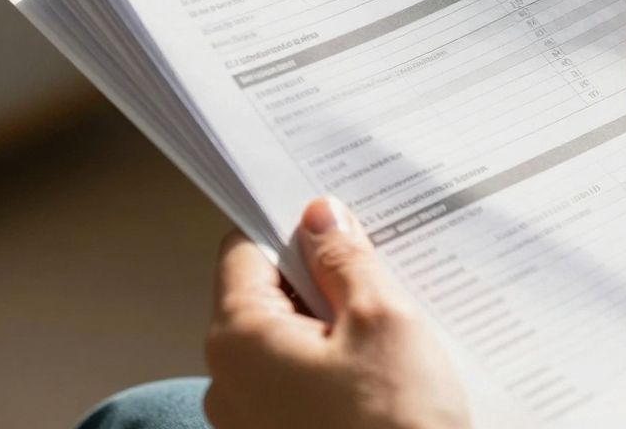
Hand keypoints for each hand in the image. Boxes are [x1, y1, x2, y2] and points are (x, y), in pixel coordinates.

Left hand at [204, 198, 470, 428]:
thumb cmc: (395, 428)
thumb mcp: (381, 319)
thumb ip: (344, 259)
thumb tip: (320, 217)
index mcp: (238, 339)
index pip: (244, 249)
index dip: (291, 226)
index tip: (336, 219)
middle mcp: (229, 382)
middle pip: (268, 296)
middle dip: (323, 279)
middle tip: (381, 276)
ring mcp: (252, 421)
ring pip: (289, 342)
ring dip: (336, 327)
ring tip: (392, 332)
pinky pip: (300, 385)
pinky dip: (337, 370)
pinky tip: (385, 374)